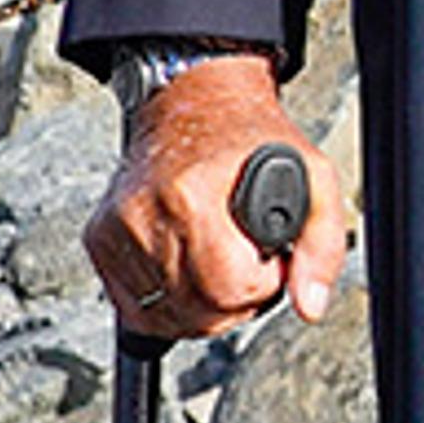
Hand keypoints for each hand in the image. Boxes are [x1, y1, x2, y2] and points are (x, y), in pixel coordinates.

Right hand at [85, 59, 347, 337]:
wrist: (193, 105)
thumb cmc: (251, 140)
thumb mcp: (314, 177)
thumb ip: (323, 246)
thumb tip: (310, 305)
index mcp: (191, 198)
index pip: (228, 291)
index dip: (262, 284)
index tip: (269, 257)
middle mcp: (144, 215)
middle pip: (196, 313)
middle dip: (234, 299)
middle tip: (247, 260)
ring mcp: (115, 230)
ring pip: (164, 317)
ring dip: (201, 304)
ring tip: (219, 260)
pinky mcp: (99, 240)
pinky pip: (134, 307)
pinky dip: (168, 301)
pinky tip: (189, 269)